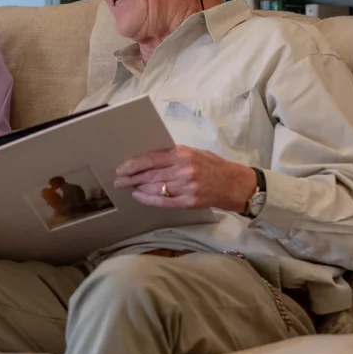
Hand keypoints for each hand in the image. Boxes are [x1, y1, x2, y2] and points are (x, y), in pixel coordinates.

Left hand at [115, 146, 257, 213]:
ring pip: (154, 187)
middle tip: (118, 179)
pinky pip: (163, 201)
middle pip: (149, 174)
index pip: (151, 158)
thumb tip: (148, 158)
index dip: (132, 164)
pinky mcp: (189, 201)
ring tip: (127, 187)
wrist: (234, 184)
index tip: (121, 167)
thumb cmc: (212, 166)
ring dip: (137, 187)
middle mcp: (183, 170)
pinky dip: (148, 199)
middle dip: (130, 177)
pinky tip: (139, 196)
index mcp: (183, 154)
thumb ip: (172, 154)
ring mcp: (186, 187)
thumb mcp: (194, 153)